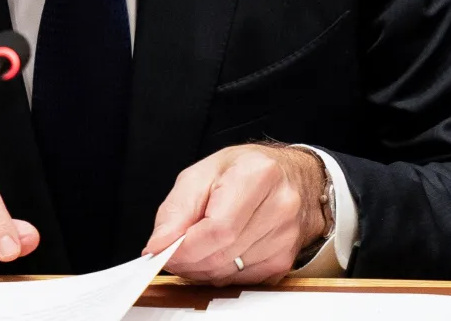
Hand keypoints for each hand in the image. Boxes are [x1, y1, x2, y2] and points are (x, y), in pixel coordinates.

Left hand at [143, 144, 328, 284]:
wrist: (291, 177)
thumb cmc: (243, 170)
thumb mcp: (202, 173)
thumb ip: (176, 209)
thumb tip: (159, 244)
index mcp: (258, 175)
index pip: (217, 229)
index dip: (184, 247)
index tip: (160, 250)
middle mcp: (280, 207)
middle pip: (222, 254)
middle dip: (187, 260)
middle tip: (170, 252)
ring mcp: (286, 237)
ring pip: (228, 272)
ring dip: (201, 268)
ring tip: (193, 249)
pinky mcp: (285, 260)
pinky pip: (241, 280)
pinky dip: (219, 272)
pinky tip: (215, 254)